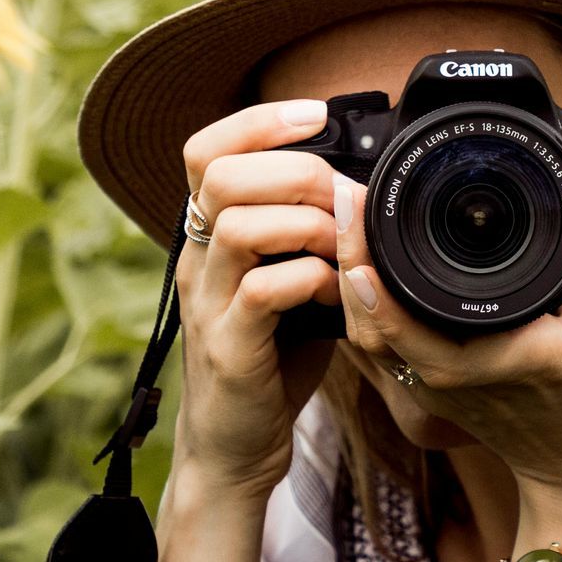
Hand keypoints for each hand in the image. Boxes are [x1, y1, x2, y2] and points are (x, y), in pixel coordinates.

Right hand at [172, 98, 343, 499]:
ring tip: (342, 247)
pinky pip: (263, 290)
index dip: (257, 121)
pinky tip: (335, 295)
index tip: (315, 114)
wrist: (235, 447)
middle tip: (343, 197)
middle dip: (295, 170)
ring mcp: (206, 304)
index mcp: (208, 237)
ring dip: (307, 224)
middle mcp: (196, 261)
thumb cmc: (271, 359)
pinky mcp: (228, 348)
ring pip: (238, 224)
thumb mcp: (289, 282)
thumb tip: (366, 191)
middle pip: (220, 174)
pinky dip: (311, 280)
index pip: (204, 150)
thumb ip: (310, 237)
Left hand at [333, 171, 561, 509]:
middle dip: (349, 256)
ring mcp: (438, 392)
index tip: (362, 211)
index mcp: (505, 359)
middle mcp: (458, 380)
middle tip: (346, 193)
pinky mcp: (430, 394)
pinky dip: (363, 305)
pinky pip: (381, 348)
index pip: (417, 324)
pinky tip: (363, 261)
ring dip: (348, 278)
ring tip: (348, 215)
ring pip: (367, 338)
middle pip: (374, 324)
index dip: (376, 276)